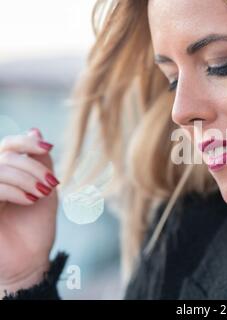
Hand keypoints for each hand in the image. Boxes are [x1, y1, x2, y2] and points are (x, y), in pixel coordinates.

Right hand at [0, 128, 58, 295]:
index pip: (7, 145)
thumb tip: (36, 130)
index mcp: (6, 172)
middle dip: (33, 166)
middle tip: (51, 183)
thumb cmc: (36, 224)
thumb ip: (41, 162)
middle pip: (6, 154)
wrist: (30, 259)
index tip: (48, 148)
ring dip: (26, 177)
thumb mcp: (45, 187)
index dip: (26, 141)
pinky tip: (30, 199)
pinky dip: (13, 189)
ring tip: (41, 193)